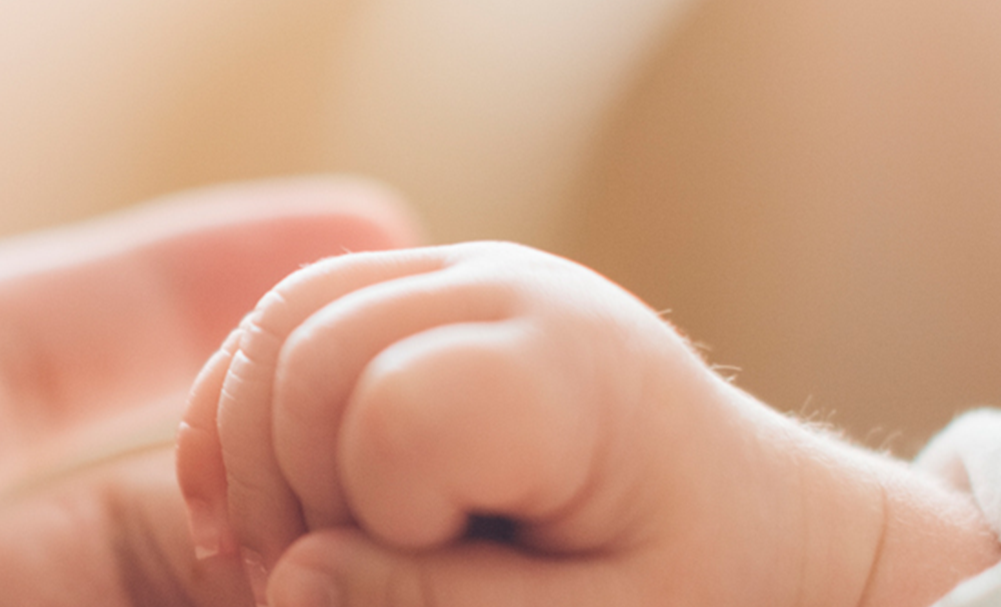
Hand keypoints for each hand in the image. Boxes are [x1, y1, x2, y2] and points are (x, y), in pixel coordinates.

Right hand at [175, 242, 1000, 606]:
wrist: (753, 513)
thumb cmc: (700, 580)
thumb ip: (447, 604)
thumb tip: (291, 581)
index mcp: (573, 374)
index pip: (393, 414)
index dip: (377, 520)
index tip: (437, 579)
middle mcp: (511, 289)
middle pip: (309, 356)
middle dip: (288, 491)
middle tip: (328, 588)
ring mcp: (460, 272)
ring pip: (280, 323)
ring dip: (253, 453)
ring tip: (299, 553)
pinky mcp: (422, 286)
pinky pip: (288, 315)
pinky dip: (246, 408)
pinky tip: (261, 503)